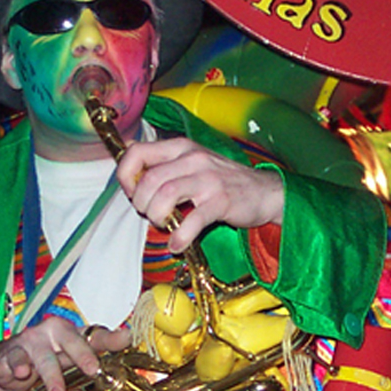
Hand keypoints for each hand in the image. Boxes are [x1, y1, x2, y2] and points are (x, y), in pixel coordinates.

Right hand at [0, 318, 130, 390]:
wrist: (19, 352)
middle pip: (46, 356)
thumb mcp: (78, 344)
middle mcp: (39, 337)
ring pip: (19, 358)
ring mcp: (18, 349)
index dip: (85, 355)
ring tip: (22, 375)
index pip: (76, 341)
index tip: (95, 370)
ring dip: (18, 366)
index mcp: (61, 331)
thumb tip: (130, 335)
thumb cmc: (55, 348)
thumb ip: (102, 341)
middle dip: (51, 375)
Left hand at [116, 136, 284, 252]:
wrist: (265, 191)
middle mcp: (193, 158)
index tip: (133, 193)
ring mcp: (208, 179)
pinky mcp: (221, 201)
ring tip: (163, 224)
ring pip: (164, 195)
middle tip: (150, 214)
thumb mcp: (192, 160)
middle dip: (140, 203)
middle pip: (148, 179)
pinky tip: (177, 243)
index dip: (126, 176)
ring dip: (156, 216)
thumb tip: (129, 152)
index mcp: (181, 147)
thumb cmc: (222, 179)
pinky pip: (192, 220)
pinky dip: (179, 236)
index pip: (136, 152)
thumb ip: (164, 160)